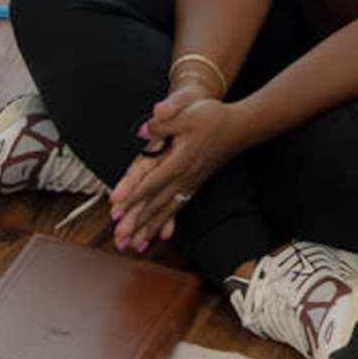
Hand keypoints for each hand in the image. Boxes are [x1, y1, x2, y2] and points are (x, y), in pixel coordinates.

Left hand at [107, 89, 240, 251]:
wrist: (241, 127)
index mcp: (180, 160)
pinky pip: (178, 208)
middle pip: (156, 202)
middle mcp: (185, 177)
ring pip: (166, 210)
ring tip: (134, 245)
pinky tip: (161, 236)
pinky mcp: (195, 185)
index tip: (116, 206)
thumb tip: (143, 130)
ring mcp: (191, 183)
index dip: (133, 193)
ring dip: (149, 228)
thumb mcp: (188, 113)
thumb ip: (164, 123)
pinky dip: (167, 223)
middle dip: (136, 221)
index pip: (152, 181)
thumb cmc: (214, 118)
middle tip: (120, 237)